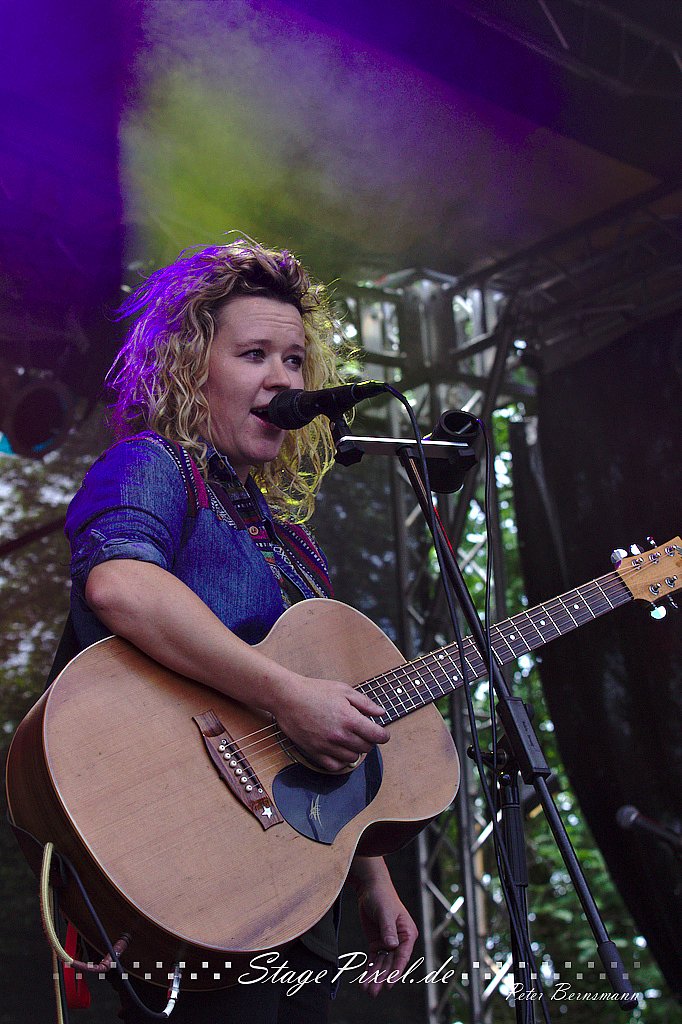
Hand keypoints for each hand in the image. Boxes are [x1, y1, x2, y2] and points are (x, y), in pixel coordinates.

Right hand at [274, 674, 388, 771]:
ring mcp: (327, 746)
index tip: (382, 734)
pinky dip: (341, 761)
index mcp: (350, 719)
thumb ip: (365, 703)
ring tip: (350, 739)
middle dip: (369, 741)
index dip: (384, 735)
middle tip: (363, 732)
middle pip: (366, 748)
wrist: (288, 697)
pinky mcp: (315, 753)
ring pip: (352, 758)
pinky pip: (335, 766)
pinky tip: (339, 751)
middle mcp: (340, 736)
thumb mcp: (344, 690)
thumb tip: (381, 713)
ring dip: (355, 750)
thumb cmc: (315, 691)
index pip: (377, 736)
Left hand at [348, 857, 418, 996]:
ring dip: (375, 977)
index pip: (402, 956)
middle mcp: (400, 941)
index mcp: (408, 933)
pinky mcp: (378, 942)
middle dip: (382, 978)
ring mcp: (389, 943)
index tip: (389, 984)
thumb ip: (388, 929)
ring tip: (367, 990)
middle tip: (373, 992)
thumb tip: (392, 946)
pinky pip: (375, 959)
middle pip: (391, 963)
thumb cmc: (381, 897)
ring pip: (383, 964)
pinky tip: (364, 980)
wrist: (370, 887)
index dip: (396, 971)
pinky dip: (370, 969)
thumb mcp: (385, 912)